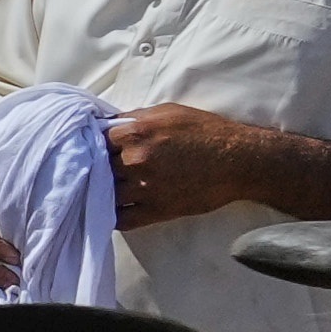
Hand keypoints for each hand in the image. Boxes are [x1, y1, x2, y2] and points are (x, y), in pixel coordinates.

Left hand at [103, 105, 330, 221]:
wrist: (238, 161)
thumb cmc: (205, 131)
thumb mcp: (168, 112)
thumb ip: (133, 118)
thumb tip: (105, 123)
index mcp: (136, 132)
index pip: (94, 139)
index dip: (91, 143)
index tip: (92, 147)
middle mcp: (136, 160)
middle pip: (96, 167)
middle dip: (94, 167)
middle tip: (93, 169)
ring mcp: (145, 188)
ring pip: (104, 193)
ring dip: (101, 191)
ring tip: (99, 189)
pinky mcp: (156, 211)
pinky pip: (120, 219)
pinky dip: (111, 215)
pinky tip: (109, 208)